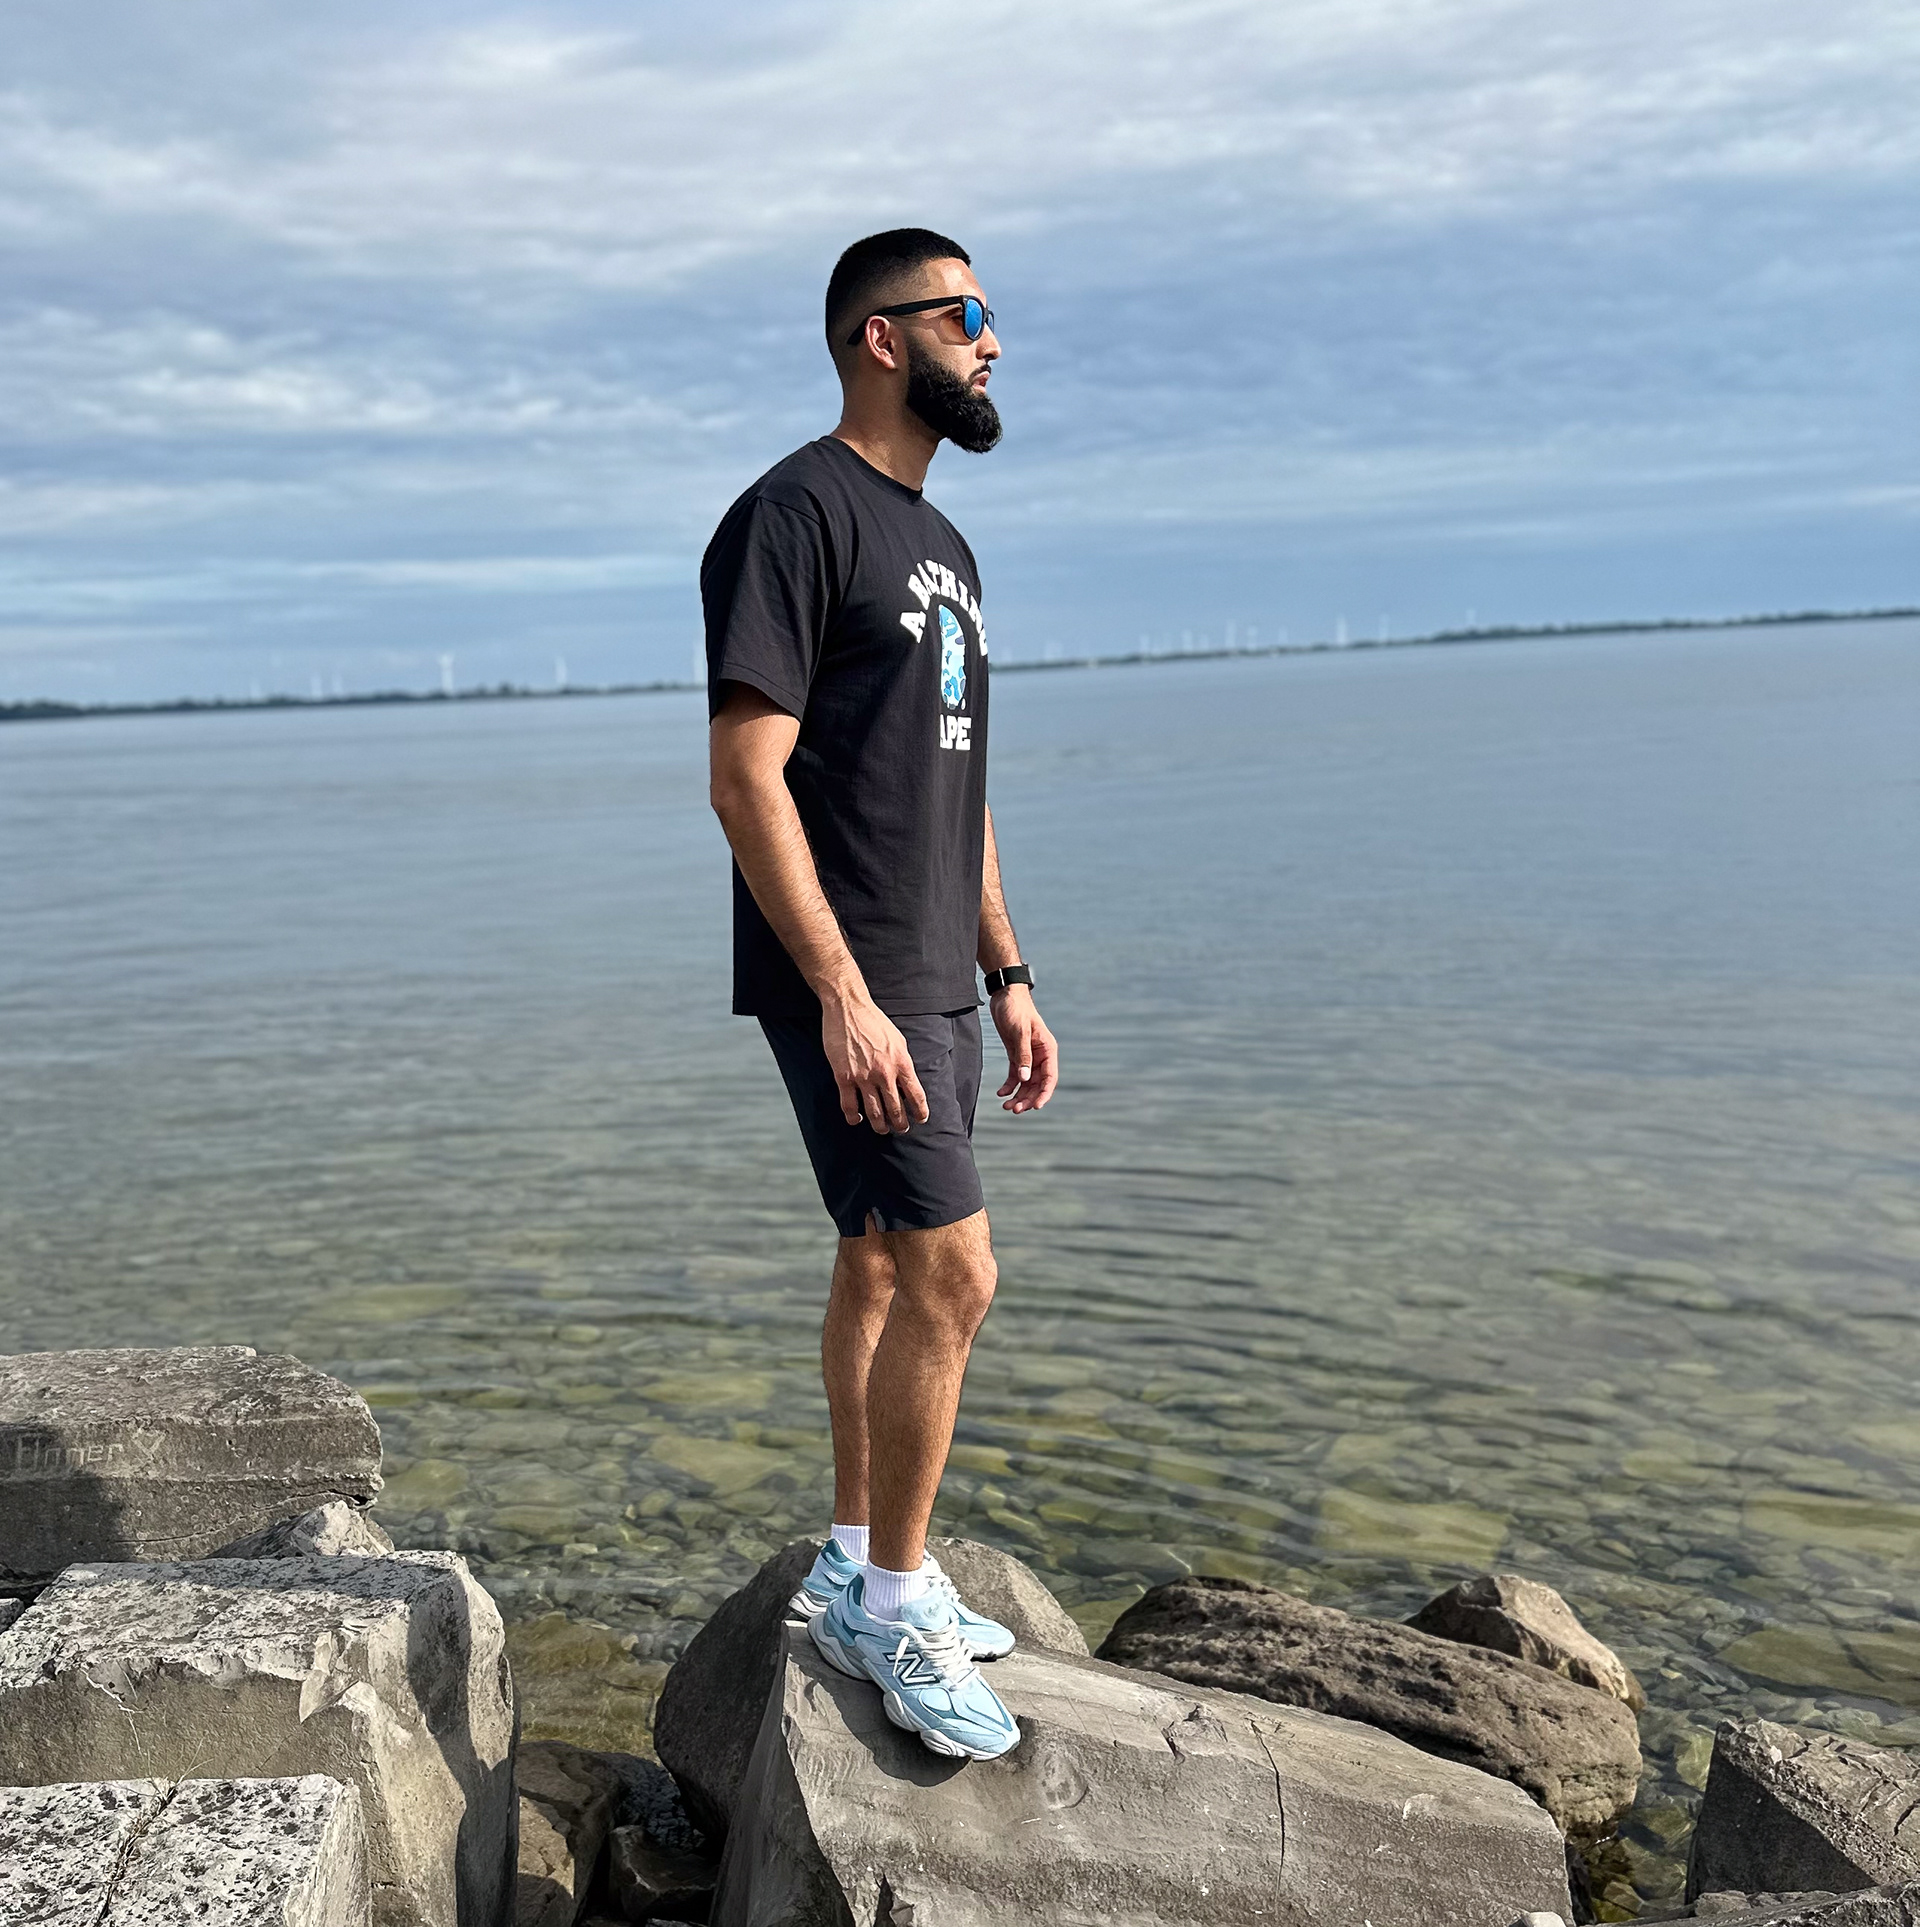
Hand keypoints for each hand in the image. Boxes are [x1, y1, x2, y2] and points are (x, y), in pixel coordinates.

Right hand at [821, 993, 929, 1134]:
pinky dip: (854, 1117)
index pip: (916, 1095)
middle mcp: (884, 1073)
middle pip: (896, 1109)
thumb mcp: (898, 1040)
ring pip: (874, 1112)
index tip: (921, 1118)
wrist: (848, 1008)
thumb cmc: (874, 1021)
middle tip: (902, 1129)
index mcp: (901, 1062)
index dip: (920, 1111)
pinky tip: (857, 1120)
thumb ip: (903, 1062)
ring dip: (880, 1126)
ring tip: (882, 1130)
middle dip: (901, 1124)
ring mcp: (863, 1077)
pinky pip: (849, 1105)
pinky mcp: (843, 1077)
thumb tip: (907, 1081)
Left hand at [991, 985, 1057, 1113]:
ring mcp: (1028, 1057)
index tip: (1036, 1107)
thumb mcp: (1019, 1032)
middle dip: (1027, 1098)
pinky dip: (1009, 1086)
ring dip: (1018, 1095)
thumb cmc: (1016, 1009)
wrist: (1005, 995)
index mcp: (1047, 1050)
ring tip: (1006, 1106)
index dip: (1044, 1094)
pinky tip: (1001, 1093)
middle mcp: (1040, 1056)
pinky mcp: (1016, 1055)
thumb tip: (1024, 1079)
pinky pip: (1015, 1076)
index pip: (1050, 1077)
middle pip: (1037, 1084)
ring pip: (1026, 1083)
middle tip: (1014, 1109)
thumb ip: (1023, 1055)